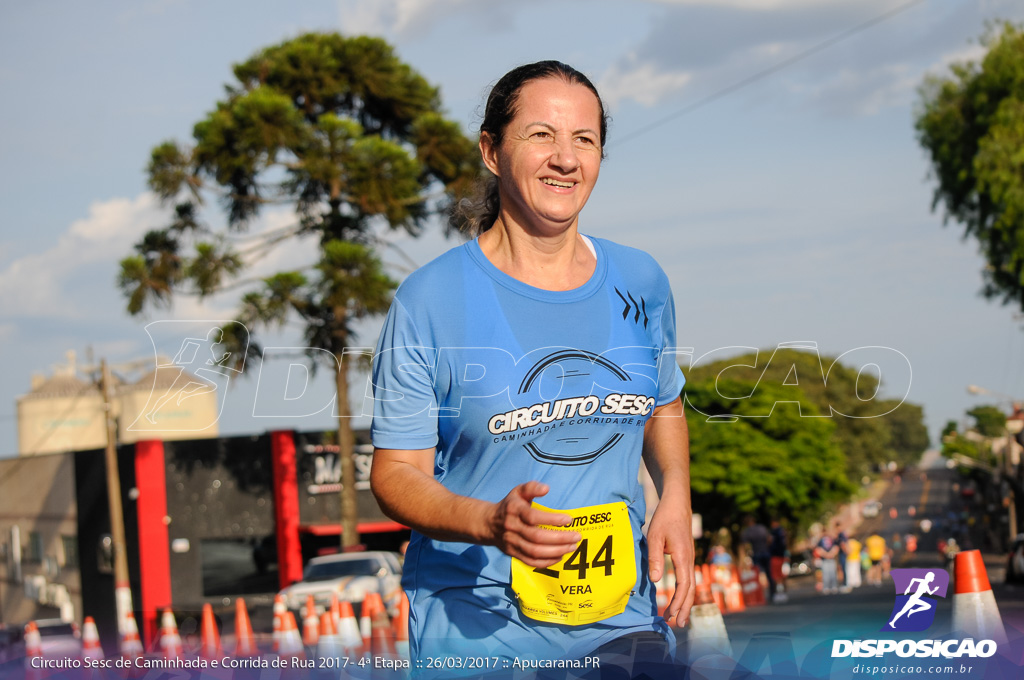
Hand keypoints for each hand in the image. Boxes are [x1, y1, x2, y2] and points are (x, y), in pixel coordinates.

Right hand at [486, 481, 579, 566]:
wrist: (489, 524)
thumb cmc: (510, 505)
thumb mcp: (518, 492)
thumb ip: (532, 487)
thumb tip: (546, 489)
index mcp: (514, 510)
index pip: (533, 517)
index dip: (552, 519)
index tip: (569, 520)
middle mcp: (512, 527)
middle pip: (536, 537)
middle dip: (559, 538)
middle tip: (577, 537)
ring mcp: (512, 542)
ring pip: (535, 551)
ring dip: (556, 551)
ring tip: (573, 547)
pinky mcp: (513, 554)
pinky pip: (531, 561)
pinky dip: (547, 562)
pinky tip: (560, 556)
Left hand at [647, 494, 695, 626]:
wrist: (677, 502)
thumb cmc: (664, 518)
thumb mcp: (654, 536)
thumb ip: (655, 558)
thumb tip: (656, 581)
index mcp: (683, 556)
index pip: (684, 585)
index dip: (679, 601)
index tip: (672, 615)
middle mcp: (689, 559)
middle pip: (690, 589)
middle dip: (685, 607)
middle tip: (678, 624)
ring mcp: (689, 557)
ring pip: (691, 584)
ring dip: (685, 601)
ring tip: (680, 616)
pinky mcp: (686, 555)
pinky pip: (688, 577)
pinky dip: (685, 591)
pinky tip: (681, 598)